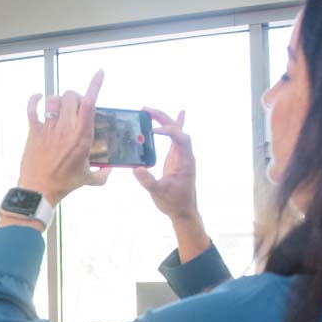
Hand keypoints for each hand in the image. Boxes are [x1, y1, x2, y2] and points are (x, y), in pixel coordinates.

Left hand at [17, 70, 108, 205]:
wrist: (39, 190)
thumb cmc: (64, 184)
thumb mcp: (88, 179)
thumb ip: (103, 174)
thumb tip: (110, 171)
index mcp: (82, 137)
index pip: (90, 104)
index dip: (95, 85)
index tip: (99, 73)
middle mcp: (66, 129)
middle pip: (71, 96)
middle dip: (75, 96)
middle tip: (76, 106)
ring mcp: (48, 129)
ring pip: (53, 100)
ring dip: (58, 99)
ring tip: (60, 107)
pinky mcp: (34, 132)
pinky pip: (32, 109)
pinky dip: (35, 100)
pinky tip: (38, 98)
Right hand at [132, 108, 198, 223]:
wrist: (183, 210)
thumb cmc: (173, 202)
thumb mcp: (159, 193)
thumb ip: (148, 182)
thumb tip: (136, 169)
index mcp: (185, 161)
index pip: (181, 139)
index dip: (169, 131)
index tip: (152, 131)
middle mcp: (185, 155)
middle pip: (177, 130)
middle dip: (162, 118)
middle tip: (145, 110)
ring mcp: (181, 155)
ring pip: (175, 132)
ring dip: (163, 119)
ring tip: (147, 111)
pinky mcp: (176, 158)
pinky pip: (177, 138)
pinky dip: (175, 126)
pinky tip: (181, 113)